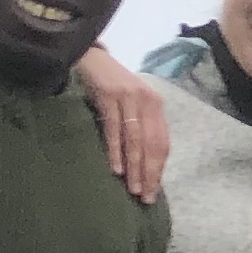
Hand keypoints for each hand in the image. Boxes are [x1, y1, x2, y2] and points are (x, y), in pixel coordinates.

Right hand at [70, 44, 168, 203]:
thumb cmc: (110, 85)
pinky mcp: (109, 95)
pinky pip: (114, 128)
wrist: (89, 55)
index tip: (153, 191)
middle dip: (149, 173)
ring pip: (135, 139)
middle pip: (152, 144)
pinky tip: (116, 168)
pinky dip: (116, 150)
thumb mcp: (131, 104)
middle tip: (144, 197)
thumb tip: (144, 163)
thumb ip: (140, 126)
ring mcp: (128, 97)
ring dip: (135, 166)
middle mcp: (147, 100)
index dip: (158, 169)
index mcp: (156, 105)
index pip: (162, 143)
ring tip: (132, 188)